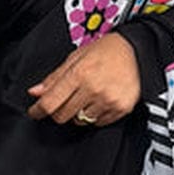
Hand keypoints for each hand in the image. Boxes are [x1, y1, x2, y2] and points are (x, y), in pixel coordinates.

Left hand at [26, 33, 140, 126]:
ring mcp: (108, 101)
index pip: (50, 102)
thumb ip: (55, 77)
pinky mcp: (120, 109)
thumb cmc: (107, 51)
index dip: (38, 110)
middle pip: (62, 116)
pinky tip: (99, 100)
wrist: (139, 51)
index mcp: (79, 73)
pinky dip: (94, 115)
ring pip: (80, 121)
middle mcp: (93, 89)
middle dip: (58, 110)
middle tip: (65, 100)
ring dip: (78, 112)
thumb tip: (35, 92)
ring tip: (87, 96)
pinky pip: (98, 123)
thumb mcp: (76, 57)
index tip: (35, 112)